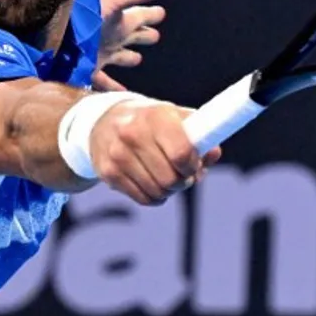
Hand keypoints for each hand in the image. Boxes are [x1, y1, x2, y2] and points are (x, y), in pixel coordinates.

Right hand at [88, 101, 222, 204]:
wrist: (103, 121)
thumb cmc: (149, 121)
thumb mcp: (175, 118)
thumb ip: (200, 134)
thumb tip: (212, 155)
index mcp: (156, 116)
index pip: (181, 153)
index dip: (193, 167)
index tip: (194, 166)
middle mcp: (133, 133)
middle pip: (170, 179)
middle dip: (183, 182)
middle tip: (183, 176)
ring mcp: (118, 154)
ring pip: (157, 192)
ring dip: (168, 191)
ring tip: (167, 178)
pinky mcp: (108, 172)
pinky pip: (142, 199)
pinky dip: (154, 197)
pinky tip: (153, 185)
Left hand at [92, 0, 169, 91]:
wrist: (55, 38)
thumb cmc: (85, 18)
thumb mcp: (115, 2)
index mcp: (120, 21)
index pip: (141, 16)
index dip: (152, 14)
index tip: (161, 12)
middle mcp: (112, 36)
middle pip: (133, 35)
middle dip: (144, 34)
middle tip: (155, 35)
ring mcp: (101, 53)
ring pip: (120, 56)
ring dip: (129, 57)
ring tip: (137, 59)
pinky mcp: (90, 69)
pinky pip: (105, 81)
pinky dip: (114, 87)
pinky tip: (121, 92)